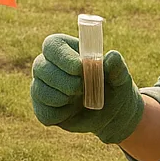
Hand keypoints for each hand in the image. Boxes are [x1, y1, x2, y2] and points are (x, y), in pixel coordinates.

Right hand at [30, 34, 145, 144]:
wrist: (113, 113)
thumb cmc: (114, 86)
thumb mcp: (120, 76)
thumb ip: (117, 66)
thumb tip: (111, 56)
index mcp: (66, 50)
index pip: (52, 45)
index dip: (62, 56)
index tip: (79, 68)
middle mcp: (49, 66)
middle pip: (40, 66)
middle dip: (63, 80)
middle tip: (82, 88)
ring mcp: (42, 87)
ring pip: (39, 90)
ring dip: (61, 98)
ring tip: (78, 98)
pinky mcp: (43, 108)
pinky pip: (43, 112)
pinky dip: (60, 115)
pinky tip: (71, 112)